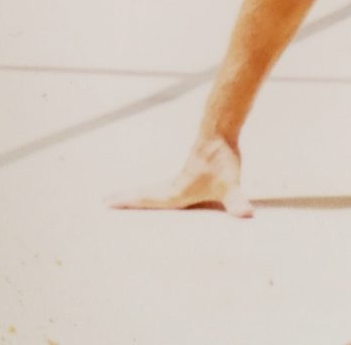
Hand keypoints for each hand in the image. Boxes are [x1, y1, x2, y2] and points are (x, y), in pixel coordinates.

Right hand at [108, 136, 253, 217]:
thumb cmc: (223, 160)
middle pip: (145, 194)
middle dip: (126, 200)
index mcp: (178, 192)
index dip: (130, 204)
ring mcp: (179, 178)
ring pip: (152, 189)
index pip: (149, 201)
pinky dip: (151, 190)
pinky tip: (155, 194)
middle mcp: (174, 185)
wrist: (220, 134)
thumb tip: (247, 216)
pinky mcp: (187, 173)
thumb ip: (237, 201)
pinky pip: (163, 185)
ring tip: (120, 198)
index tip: (110, 204)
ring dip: (137, 194)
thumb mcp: (231, 184)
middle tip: (104, 202)